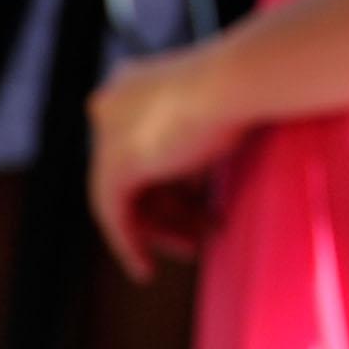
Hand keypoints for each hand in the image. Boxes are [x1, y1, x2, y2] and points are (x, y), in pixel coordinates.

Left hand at [86, 47, 248, 282]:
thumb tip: (195, 183)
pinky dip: (129, 244)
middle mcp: (110, 105)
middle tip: (200, 234)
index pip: (144, 144)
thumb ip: (190, 143)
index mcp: (130, 83)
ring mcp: (107, 134)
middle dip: (170, 210)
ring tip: (195, 246)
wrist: (238, 80)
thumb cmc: (241, 90)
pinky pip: (113, 216)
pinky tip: (145, 268)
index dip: (172, 180)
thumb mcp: (213, 115)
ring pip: (125, 197)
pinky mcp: (113, 164)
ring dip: (160, 229)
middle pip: (136, 173)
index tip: (196, 206)